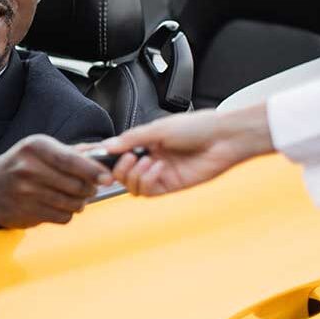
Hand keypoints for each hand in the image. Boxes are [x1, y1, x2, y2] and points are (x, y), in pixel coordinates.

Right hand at [0, 134, 110, 228]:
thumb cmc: (17, 165)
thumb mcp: (38, 149)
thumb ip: (71, 152)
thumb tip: (104, 154)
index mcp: (35, 147)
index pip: (73, 161)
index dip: (95, 171)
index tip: (108, 178)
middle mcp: (28, 169)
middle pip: (77, 185)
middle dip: (89, 189)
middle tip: (88, 188)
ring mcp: (25, 193)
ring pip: (72, 204)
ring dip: (78, 203)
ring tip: (71, 198)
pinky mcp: (24, 213)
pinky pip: (61, 218)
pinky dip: (65, 214)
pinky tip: (56, 206)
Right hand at [103, 103, 274, 195]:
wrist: (224, 137)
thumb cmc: (198, 127)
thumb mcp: (158, 128)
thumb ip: (131, 139)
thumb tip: (107, 146)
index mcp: (146, 143)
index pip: (118, 153)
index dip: (105, 158)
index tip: (95, 157)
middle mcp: (150, 159)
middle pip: (121, 174)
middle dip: (119, 168)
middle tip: (126, 158)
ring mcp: (160, 174)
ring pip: (132, 186)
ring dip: (134, 175)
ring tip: (146, 160)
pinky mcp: (171, 186)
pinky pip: (148, 191)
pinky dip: (147, 180)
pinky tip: (157, 167)